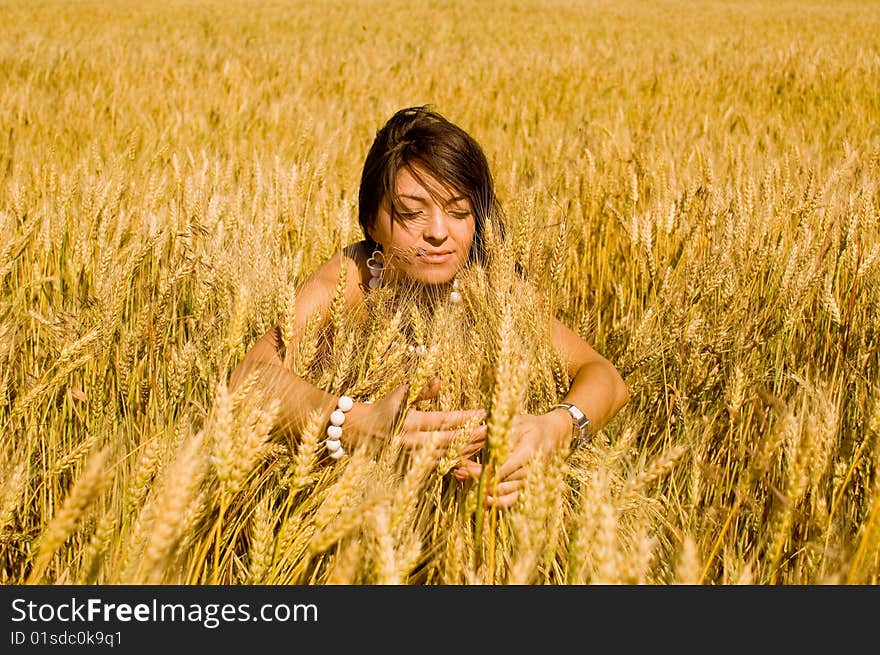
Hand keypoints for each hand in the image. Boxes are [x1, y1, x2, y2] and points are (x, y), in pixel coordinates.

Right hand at [347, 376, 486, 460]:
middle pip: (448, 441)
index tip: (482, 412)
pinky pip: (438, 467)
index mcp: (409, 421)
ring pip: (445, 456)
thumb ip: (421, 389)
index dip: (464, 417)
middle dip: (471, 436)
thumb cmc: (384, 407)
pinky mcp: (413, 467)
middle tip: (490, 430)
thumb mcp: (399, 394)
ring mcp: (412, 457)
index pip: (443, 420)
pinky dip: (455, 465)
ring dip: (466, 450)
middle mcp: (411, 442)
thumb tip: (439, 380)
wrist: (361, 430)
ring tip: (484, 443)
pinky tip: (470, 462)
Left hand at [453, 409, 570, 507]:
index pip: (504, 466)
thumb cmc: (532, 425)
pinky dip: (499, 502)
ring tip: (463, 479)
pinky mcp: (528, 486)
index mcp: (528, 451)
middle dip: (479, 479)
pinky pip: (513, 499)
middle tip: (459, 472)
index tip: (467, 467)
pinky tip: (484, 500)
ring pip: (506, 493)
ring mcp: (530, 480)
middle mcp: (530, 469)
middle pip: (502, 481)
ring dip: (484, 490)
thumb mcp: (517, 421)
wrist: (554, 434)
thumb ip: (499, 430)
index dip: (485, 470)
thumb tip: (477, 434)